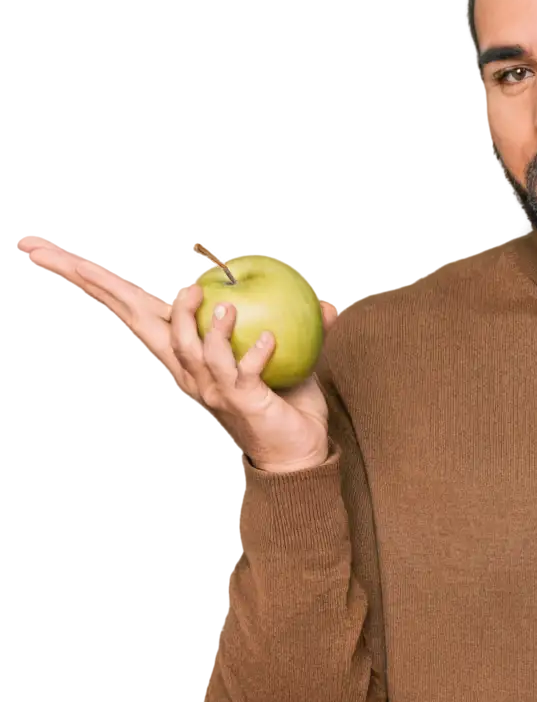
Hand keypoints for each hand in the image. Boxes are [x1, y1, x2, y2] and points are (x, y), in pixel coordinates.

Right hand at [15, 231, 337, 472]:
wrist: (301, 453)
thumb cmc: (288, 403)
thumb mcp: (291, 357)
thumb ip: (301, 328)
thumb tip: (327, 303)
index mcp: (186, 353)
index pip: (135, 308)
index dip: (94, 280)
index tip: (44, 248)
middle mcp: (187, 370)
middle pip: (134, 319)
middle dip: (93, 284)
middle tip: (48, 249)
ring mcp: (210, 388)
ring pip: (189, 349)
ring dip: (197, 323)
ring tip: (215, 299)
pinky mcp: (241, 403)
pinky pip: (242, 374)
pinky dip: (255, 354)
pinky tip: (271, 340)